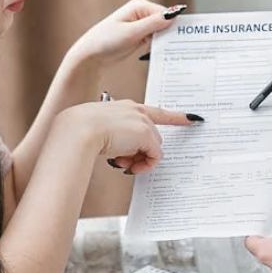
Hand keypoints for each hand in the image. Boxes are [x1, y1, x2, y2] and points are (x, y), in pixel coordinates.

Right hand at [59, 100, 198, 174]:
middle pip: (151, 137)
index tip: (193, 118)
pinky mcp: (145, 134)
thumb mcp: (101, 132)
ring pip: (152, 147)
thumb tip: (125, 155)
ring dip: (139, 159)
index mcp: (125, 107)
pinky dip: (145, 164)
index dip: (175, 116)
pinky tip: (128, 165)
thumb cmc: (82, 131)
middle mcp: (136, 110)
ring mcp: (141, 122)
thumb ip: (118, 139)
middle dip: (140, 153)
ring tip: (121, 163)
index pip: (155, 112)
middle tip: (123, 162)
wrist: (78, 130)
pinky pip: (155, 155)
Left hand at [68, 0, 183, 66]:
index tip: (180, 41)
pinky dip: (158, 46)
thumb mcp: (132, 32)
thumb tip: (174, 14)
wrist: (91, 55)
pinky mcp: (140, 35)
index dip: (173, 26)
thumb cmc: (106, 41)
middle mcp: (142, 12)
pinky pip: (155, 39)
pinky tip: (160, 54)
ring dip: (164, 42)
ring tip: (169, 53)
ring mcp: (141, 24)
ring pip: (162, 32)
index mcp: (140, 5)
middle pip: (165, 22)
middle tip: (177, 49)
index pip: (166, 14)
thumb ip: (153, 23)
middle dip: (170, 35)